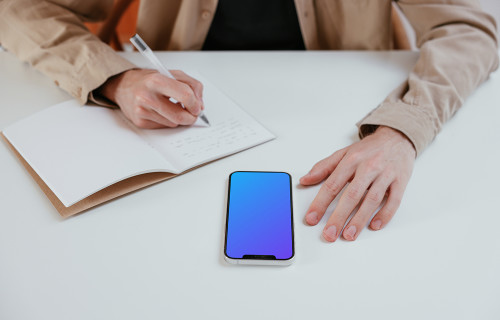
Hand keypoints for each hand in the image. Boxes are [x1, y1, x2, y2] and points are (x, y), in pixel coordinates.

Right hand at [97, 69, 203, 127]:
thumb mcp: (172, 74)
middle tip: (192, 113)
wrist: (123, 86)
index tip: (197, 106)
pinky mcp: (140, 122)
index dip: (195, 103)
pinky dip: (167, 120)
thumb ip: (191, 85)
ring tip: (171, 107)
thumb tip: (200, 105)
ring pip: (173, 123)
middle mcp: (147, 96)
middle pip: (180, 116)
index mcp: (157, 80)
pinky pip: (164, 126)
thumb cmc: (149, 80)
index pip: (185, 95)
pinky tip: (160, 111)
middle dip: (191, 117)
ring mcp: (142, 111)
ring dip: (178, 118)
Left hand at [300, 126, 415, 241]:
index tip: (312, 218)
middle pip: (351, 195)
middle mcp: (368, 167)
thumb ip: (323, 167)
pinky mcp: (400, 181)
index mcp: (351, 160)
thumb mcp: (343, 153)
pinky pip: (394, 201)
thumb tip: (305, 179)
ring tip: (349, 235)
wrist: (397, 137)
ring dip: (360, 220)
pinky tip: (374, 225)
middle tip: (330, 234)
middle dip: (339, 217)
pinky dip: (384, 215)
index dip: (320, 203)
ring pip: (371, 200)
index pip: (332, 185)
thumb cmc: (369, 149)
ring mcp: (385, 174)